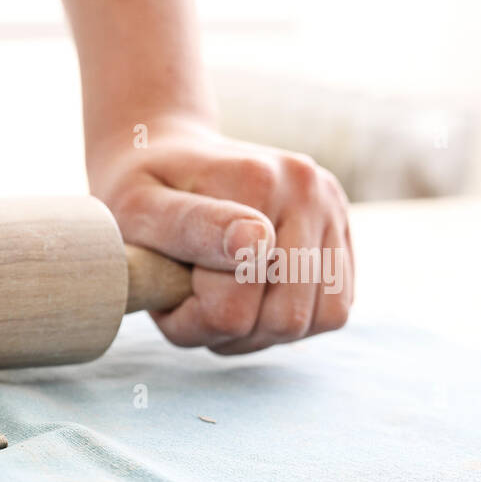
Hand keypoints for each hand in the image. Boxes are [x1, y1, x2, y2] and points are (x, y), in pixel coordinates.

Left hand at [88, 118, 352, 353]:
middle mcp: (309, 190)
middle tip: (189, 301)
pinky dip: (287, 319)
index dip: (189, 318)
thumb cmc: (141, 190)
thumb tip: (256, 244)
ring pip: (316, 321)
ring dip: (260, 331)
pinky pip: (332, 310)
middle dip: (228, 330)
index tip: (164, 287)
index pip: (233, 308)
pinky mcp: (342, 233)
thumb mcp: (138, 209)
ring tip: (219, 299)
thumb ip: (188, 227)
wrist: (163, 151)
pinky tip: (250, 297)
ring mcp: (332, 209)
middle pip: (285, 321)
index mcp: (257, 181)